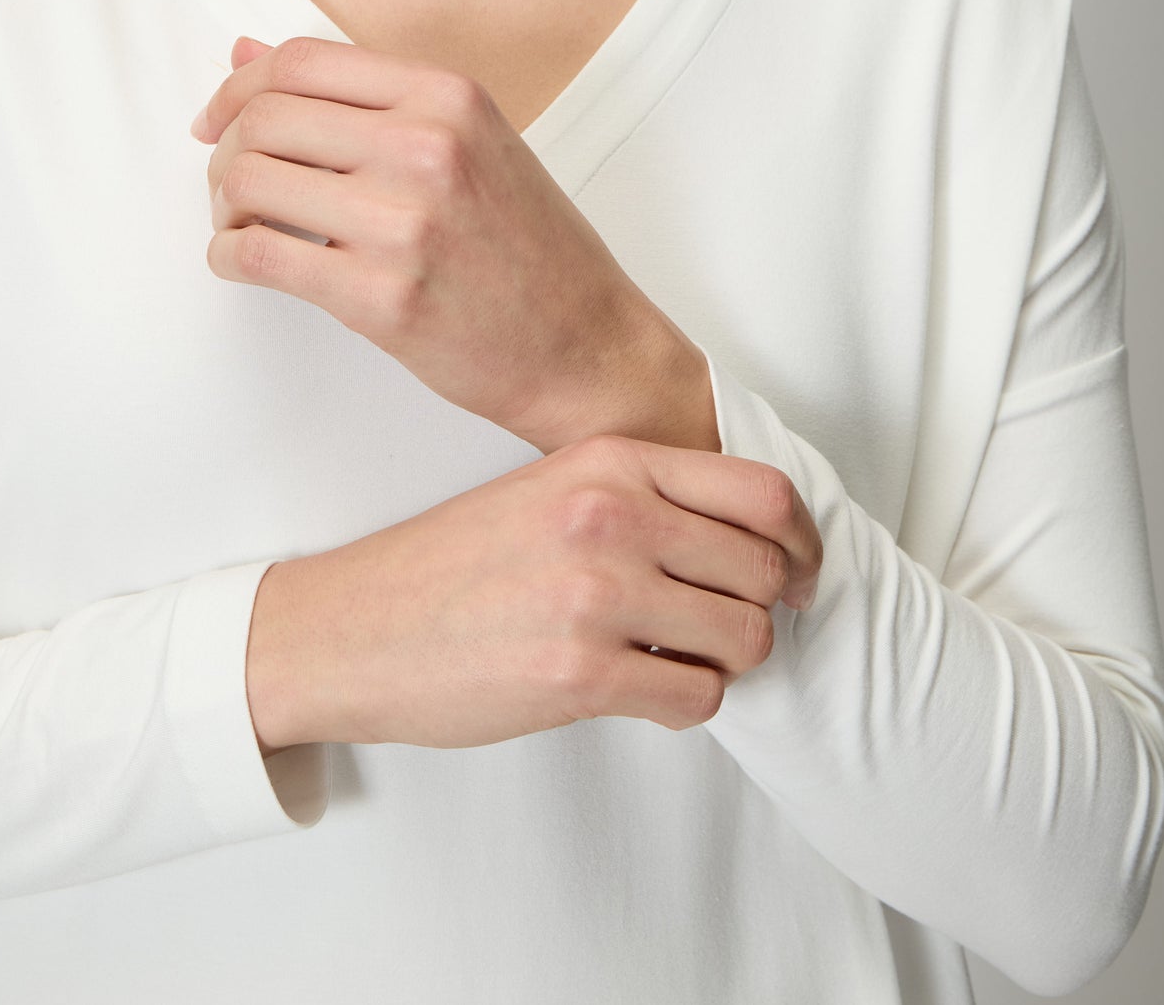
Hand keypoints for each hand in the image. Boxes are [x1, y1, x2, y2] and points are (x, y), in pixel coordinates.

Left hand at [194, 33, 690, 452]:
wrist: (585, 344)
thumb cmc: (529, 247)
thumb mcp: (467, 142)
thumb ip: (364, 99)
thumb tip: (247, 54)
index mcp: (447, 95)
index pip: (300, 60)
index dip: (238, 85)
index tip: (219, 117)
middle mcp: (426, 145)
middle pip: (264, 116)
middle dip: (225, 149)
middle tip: (231, 182)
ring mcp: (404, 221)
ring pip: (249, 179)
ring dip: (224, 203)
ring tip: (243, 222)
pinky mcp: (381, 296)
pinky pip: (258, 254)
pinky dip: (228, 254)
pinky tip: (243, 259)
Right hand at [245, 430, 823, 754]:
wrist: (360, 626)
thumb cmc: (456, 564)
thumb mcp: (551, 488)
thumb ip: (643, 496)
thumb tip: (749, 537)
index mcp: (609, 461)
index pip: (763, 491)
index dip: (802, 541)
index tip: (799, 572)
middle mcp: (611, 516)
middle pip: (765, 569)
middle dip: (760, 608)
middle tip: (727, 626)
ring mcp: (598, 595)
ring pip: (744, 639)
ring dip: (723, 660)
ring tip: (671, 656)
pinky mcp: (583, 675)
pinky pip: (699, 697)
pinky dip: (686, 702)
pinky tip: (641, 689)